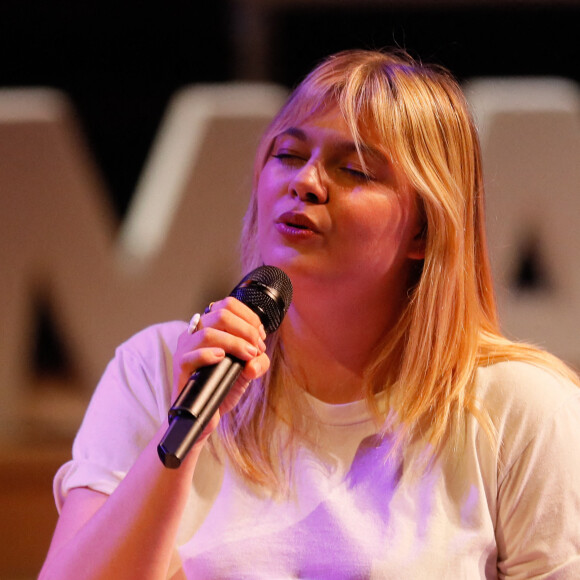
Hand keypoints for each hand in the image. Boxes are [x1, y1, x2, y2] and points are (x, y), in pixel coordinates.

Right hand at [172, 297, 268, 442]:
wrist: (204, 415)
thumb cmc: (221, 388)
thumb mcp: (247, 372)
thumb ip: (259, 361)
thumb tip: (255, 358)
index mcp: (209, 327)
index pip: (227, 305)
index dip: (249, 317)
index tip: (260, 336)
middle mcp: (195, 334)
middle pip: (221, 314)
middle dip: (246, 330)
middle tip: (255, 348)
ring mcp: (185, 350)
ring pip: (208, 332)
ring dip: (234, 342)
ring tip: (247, 355)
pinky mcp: (180, 368)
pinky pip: (192, 355)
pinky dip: (209, 354)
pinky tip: (222, 359)